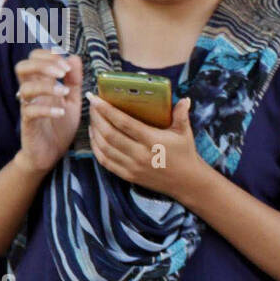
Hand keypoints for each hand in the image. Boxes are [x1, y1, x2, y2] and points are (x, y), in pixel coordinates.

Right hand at [16, 48, 81, 172]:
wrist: (51, 153)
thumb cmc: (60, 125)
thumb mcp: (73, 100)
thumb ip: (74, 80)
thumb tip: (74, 57)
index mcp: (41, 83)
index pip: (34, 58)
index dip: (47, 54)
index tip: (65, 61)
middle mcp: (31, 92)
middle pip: (22, 67)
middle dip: (43, 64)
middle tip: (63, 72)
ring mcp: (28, 107)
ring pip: (25, 88)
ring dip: (46, 86)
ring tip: (64, 92)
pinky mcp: (28, 124)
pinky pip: (30, 111)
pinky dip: (46, 109)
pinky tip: (61, 112)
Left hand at [86, 91, 207, 198]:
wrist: (187, 182)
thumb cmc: (185, 154)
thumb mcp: (185, 133)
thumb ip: (181, 114)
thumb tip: (184, 99)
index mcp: (153, 141)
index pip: (124, 123)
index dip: (107, 110)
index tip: (95, 98)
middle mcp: (140, 154)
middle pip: (109, 134)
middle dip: (97, 118)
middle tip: (92, 105)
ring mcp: (132, 167)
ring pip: (104, 148)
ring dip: (94, 132)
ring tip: (92, 119)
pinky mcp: (128, 175)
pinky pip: (105, 162)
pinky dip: (96, 149)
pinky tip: (94, 137)